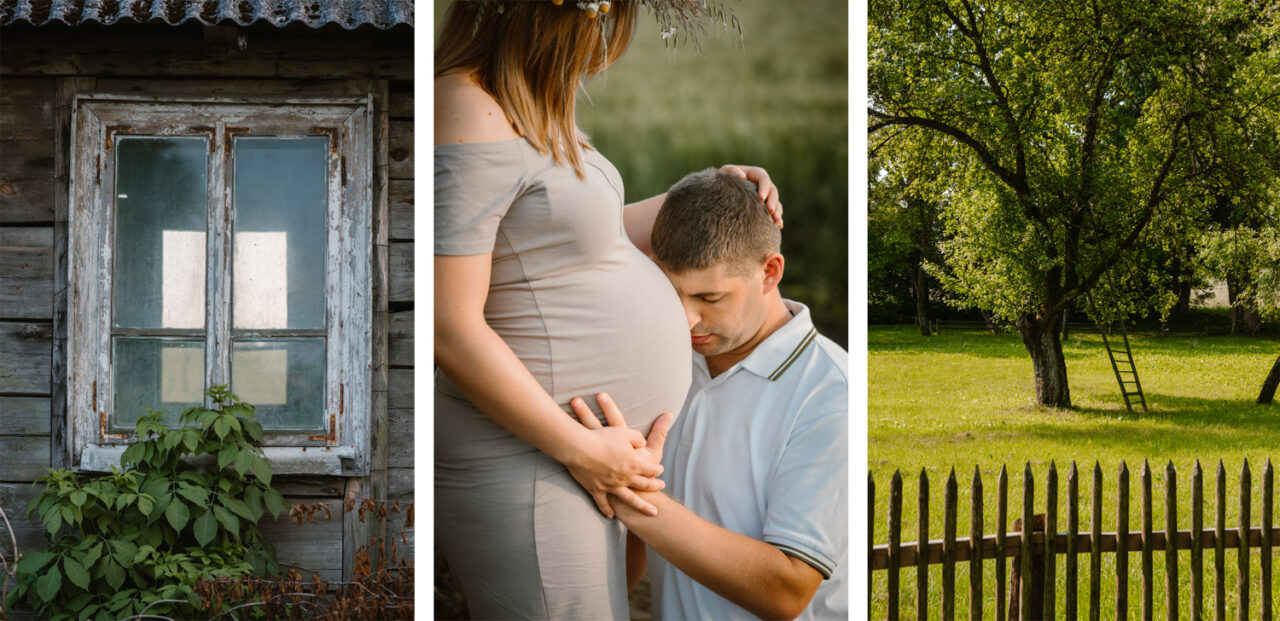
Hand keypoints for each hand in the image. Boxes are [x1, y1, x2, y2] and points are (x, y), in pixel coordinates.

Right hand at [567, 393, 672, 517]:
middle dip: (655, 486)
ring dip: (643, 507)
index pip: (652, 469)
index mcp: (634, 464)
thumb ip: (638, 438)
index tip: (660, 469)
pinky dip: (607, 510)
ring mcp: (611, 487)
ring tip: (652, 513)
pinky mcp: (597, 490)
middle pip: (645, 485)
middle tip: (662, 487)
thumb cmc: (602, 437)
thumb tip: (643, 444)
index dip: (658, 469)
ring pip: (630, 500)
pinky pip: (604, 504)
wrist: (579, 447)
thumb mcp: (625, 432)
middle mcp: (625, 478)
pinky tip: (611, 516)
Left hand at [720, 164, 782, 227]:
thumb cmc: (725, 178)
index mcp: (756, 174)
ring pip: (776, 203)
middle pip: (773, 191)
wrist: (722, 190)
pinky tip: (778, 226)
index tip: (761, 198)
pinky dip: (778, 219)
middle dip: (773, 201)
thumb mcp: (726, 172)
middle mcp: (764, 185)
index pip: (764, 178)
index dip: (764, 188)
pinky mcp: (765, 208)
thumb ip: (732, 172)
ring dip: (778, 211)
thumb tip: (742, 176)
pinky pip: (774, 213)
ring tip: (775, 220)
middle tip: (770, 210)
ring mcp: (766, 197)